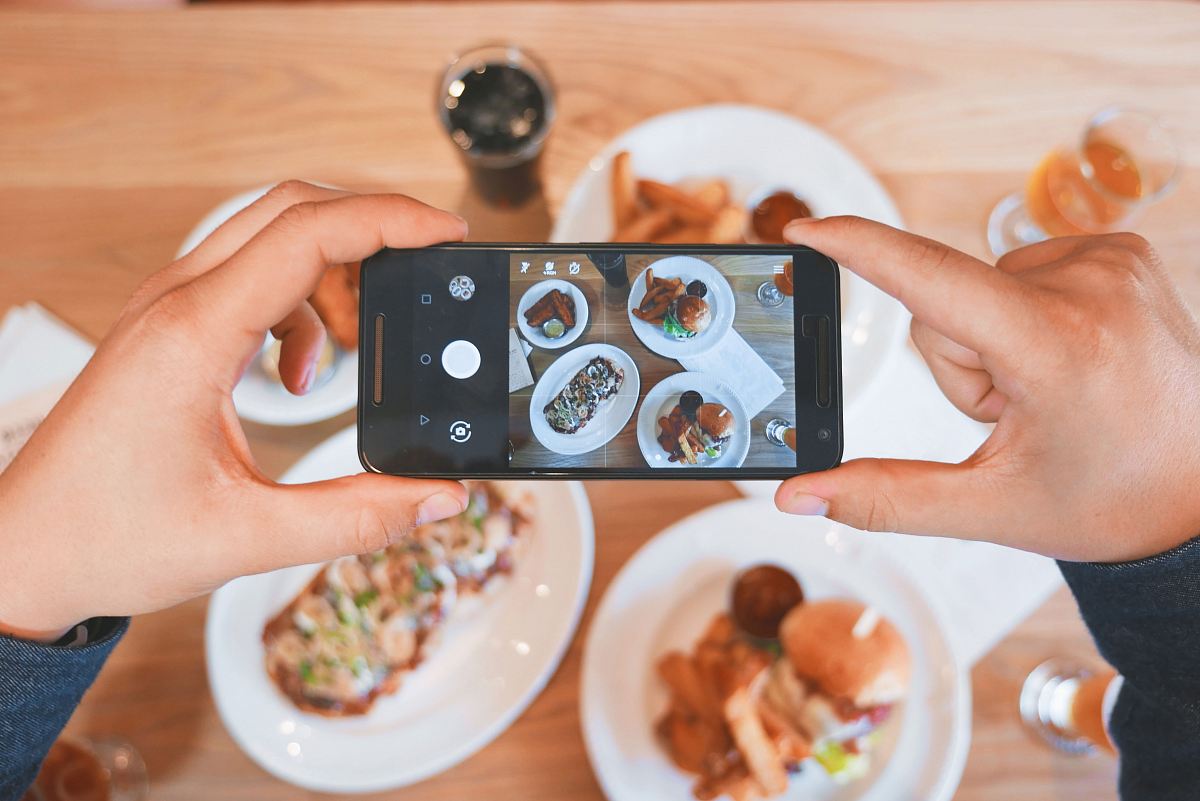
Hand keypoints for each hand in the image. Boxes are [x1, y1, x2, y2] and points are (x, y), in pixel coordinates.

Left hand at [0, 182, 470, 638]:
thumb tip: (438, 495)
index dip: (390, 221)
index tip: (448, 233)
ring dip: (333, 273)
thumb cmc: (107, 538)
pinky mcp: (168, 329)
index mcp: (194, 335)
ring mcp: (166, 309)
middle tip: (426, 268)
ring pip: (270, 237)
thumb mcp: (249, 536)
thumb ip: (358, 517)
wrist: (25, 553)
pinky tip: (297, 372)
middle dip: (372, 228)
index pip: (308, 233)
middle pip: (292, 209)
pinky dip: (298, 306)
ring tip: (354, 348)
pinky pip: (249, 276)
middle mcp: (176, 303)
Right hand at [776, 217, 1199, 562]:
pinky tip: (1069, 359)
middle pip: (945, 304)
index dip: (858, 248)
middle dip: (957, 363)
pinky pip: (1021, 272)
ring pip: (978, 287)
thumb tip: (797, 496)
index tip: (806, 228)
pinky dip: (1024, 317)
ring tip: (1050, 390)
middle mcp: (1090, 286)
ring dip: (991, 342)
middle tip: (1017, 413)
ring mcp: (1112, 261)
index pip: (930, 280)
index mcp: (1056, 348)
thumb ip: (883, 497)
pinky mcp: (1122, 251)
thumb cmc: (1111, 500)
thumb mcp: (991, 508)